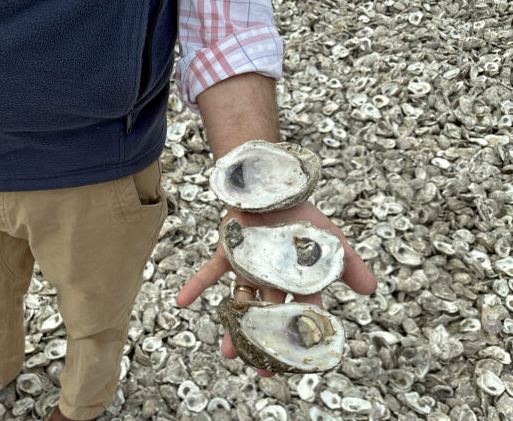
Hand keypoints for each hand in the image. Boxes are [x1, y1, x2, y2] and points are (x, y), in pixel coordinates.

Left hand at [176, 201, 376, 375]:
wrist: (273, 186)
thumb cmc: (303, 215)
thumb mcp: (332, 238)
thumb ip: (350, 264)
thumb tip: (372, 290)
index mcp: (296, 279)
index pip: (302, 310)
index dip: (302, 334)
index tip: (300, 361)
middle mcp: (270, 278)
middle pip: (267, 314)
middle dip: (265, 341)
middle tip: (261, 368)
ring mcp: (247, 267)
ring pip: (239, 301)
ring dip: (232, 325)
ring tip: (227, 351)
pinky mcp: (227, 252)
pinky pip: (208, 272)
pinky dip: (196, 286)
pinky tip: (182, 303)